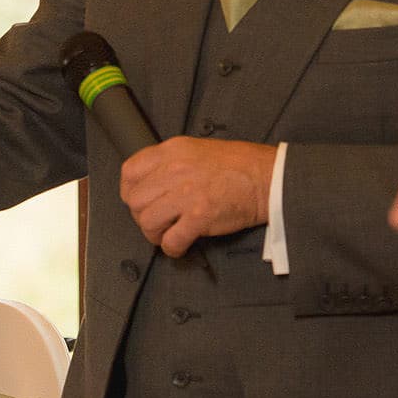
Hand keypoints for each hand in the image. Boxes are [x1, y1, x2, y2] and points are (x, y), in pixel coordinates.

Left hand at [118, 137, 276, 256]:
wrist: (267, 177)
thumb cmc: (239, 165)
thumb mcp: (197, 149)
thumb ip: (172, 162)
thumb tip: (153, 182)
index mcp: (173, 151)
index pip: (130, 171)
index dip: (129, 190)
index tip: (137, 200)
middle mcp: (175, 170)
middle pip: (136, 200)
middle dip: (141, 216)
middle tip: (155, 221)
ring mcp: (186, 194)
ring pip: (148, 221)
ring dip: (154, 233)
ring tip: (167, 234)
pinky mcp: (199, 217)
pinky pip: (171, 240)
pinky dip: (172, 248)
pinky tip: (180, 246)